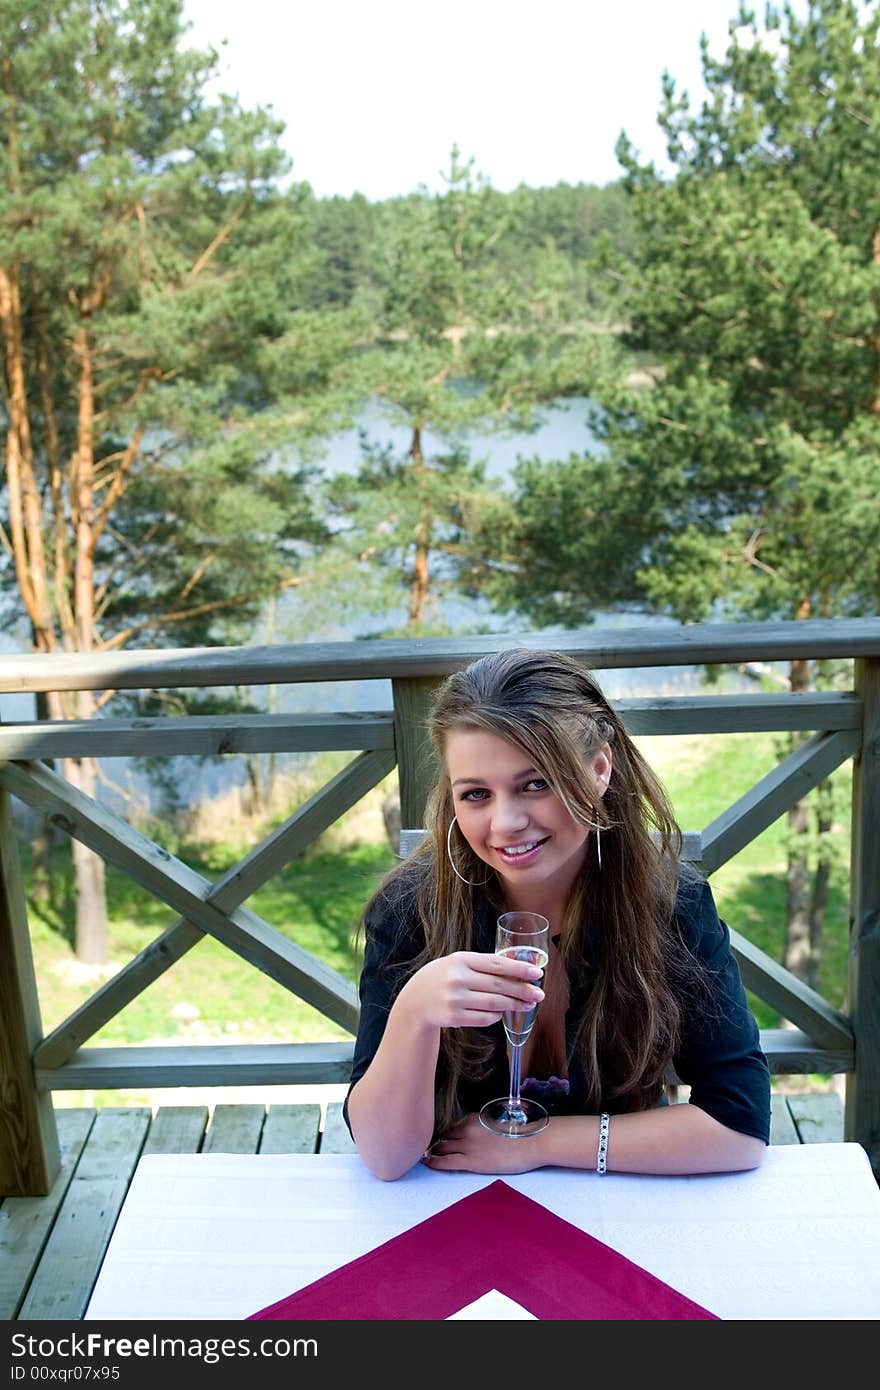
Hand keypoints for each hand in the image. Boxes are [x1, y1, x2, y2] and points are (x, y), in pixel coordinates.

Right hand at [398, 950, 543, 1031]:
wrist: (414, 1001)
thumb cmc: (442, 979)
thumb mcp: (457, 963)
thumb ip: (482, 965)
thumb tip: (517, 970)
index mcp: (460, 959)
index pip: (497, 964)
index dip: (519, 969)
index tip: (538, 973)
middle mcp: (457, 978)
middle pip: (499, 985)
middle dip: (523, 990)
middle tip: (540, 994)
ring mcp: (454, 999)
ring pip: (494, 1003)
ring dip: (515, 1005)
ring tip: (528, 1005)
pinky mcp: (453, 1017)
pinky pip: (484, 1018)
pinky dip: (497, 1016)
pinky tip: (502, 1013)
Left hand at [423, 1112, 547, 1173]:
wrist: (531, 1142)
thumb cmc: (519, 1135)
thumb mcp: (495, 1124)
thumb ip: (481, 1128)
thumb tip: (476, 1137)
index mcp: (473, 1118)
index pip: (452, 1127)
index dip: (445, 1134)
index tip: (440, 1139)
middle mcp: (467, 1129)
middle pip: (444, 1136)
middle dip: (436, 1142)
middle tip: (429, 1148)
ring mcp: (468, 1145)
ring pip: (442, 1147)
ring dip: (433, 1151)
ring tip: (426, 1156)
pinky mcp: (471, 1161)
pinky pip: (446, 1161)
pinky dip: (434, 1162)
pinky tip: (428, 1163)